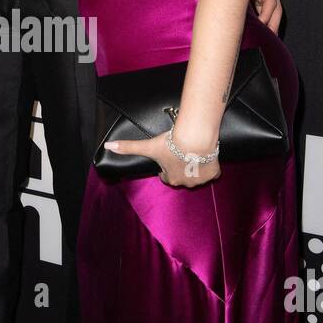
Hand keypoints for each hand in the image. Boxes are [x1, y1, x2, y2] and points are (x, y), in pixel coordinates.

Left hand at [103, 130, 220, 188]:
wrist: (195, 139)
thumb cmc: (171, 144)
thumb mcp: (148, 146)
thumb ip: (128, 147)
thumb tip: (108, 146)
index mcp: (170, 178)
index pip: (166, 177)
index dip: (166, 168)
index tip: (167, 160)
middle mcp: (185, 182)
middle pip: (182, 177)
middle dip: (181, 168)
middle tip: (181, 155)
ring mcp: (200, 179)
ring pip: (197, 176)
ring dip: (195, 168)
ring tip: (193, 155)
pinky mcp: (214, 173)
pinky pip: (212, 173)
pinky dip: (211, 168)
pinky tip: (207, 159)